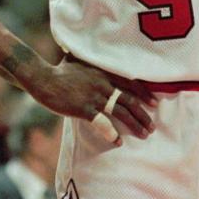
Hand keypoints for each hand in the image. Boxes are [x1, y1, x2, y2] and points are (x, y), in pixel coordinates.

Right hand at [28, 57, 157, 145]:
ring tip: (144, 134)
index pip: (131, 83)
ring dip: (135, 124)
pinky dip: (111, 133)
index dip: (144, 94)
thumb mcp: (81, 60)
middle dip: (143, 114)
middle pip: (129, 100)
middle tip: (152, 126)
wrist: (43, 78)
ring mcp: (94, 96)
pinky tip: (118, 142)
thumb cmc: (60, 70)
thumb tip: (96, 56)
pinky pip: (102, 123)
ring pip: (121, 111)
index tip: (154, 103)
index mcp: (104, 72)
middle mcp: (103, 83)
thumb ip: (93, 61)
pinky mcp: (84, 108)